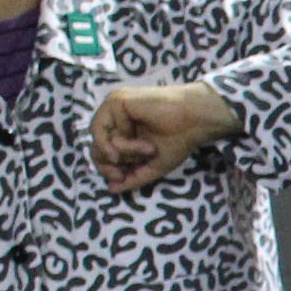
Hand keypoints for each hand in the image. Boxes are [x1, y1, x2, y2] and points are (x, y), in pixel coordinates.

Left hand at [89, 82, 241, 192]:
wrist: (194, 120)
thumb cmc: (179, 140)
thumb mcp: (153, 166)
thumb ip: (132, 178)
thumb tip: (110, 189)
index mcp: (126, 132)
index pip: (103, 153)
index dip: (107, 169)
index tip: (120, 179)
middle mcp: (117, 119)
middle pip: (96, 147)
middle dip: (111, 164)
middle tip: (124, 171)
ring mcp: (115, 109)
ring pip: (98, 139)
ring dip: (122, 152)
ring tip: (147, 150)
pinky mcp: (115, 101)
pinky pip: (99, 129)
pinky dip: (109, 144)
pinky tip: (125, 148)